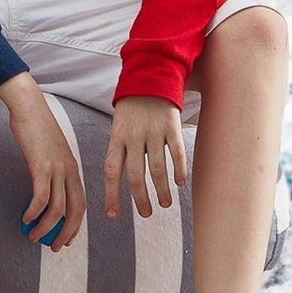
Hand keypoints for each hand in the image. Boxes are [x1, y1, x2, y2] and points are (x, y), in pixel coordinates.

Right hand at [0, 72, 85, 251]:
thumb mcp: (50, 152)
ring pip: (57, 208)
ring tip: (33, 237)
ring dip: (46, 227)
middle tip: (53, 247)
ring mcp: (57, 169)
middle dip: (65, 233)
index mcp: (73, 169)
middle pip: (74, 211)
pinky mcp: (41, 166)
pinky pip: (41, 196)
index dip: (75, 226)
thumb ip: (52, 171)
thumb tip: (44, 192)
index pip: (81, 204)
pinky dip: (34, 212)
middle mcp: (69, 171)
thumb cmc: (37, 128)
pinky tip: (26, 218)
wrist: (29, 107)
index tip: (66, 239)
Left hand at [104, 95, 186, 219]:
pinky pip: (176, 152)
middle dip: (140, 199)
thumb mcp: (118, 127)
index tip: (113, 216)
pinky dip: (179, 169)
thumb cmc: (132, 109)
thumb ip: (118, 151)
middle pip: (135, 175)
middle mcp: (133, 137)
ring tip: (165, 204)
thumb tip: (117, 182)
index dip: (112, 195)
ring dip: (162, 190)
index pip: (111, 172)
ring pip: (157, 169)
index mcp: (117, 138)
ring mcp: (153, 132)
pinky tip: (180, 183)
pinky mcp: (171, 126)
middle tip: (146, 213)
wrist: (150, 76)